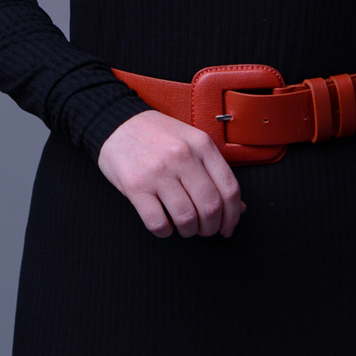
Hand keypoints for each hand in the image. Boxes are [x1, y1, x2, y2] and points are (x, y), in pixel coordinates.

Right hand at [96, 109, 245, 239]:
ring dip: (189, 231)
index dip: (233, 215)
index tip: (228, 226)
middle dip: (211, 227)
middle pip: (211, 207)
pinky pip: (158, 223)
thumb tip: (238, 207)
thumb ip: (214, 172)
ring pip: (186, 218)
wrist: (117, 123)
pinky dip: (165, 231)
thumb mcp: (192, 143)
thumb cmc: (157, 136)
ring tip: (184, 227)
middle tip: (205, 230)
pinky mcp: (135, 187)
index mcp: (201, 145)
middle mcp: (182, 157)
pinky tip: (164, 224)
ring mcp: (158, 172)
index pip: (230, 189)